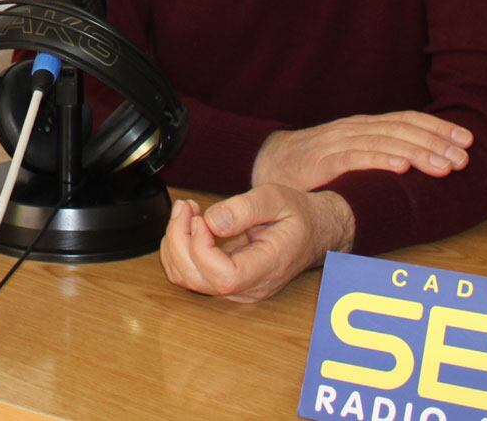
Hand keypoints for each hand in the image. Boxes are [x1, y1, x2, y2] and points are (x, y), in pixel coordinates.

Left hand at [159, 186, 354, 303]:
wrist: (311, 231)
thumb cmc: (297, 215)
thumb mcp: (276, 198)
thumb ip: (245, 209)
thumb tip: (212, 221)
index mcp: (267, 269)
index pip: (224, 277)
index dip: (201, 248)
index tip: (201, 218)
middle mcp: (249, 287)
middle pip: (196, 279)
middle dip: (179, 238)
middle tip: (186, 206)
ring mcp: (235, 288)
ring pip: (186, 278)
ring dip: (175, 241)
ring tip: (187, 211)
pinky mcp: (224, 281)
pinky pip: (188, 273)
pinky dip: (178, 248)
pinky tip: (188, 225)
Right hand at [252, 112, 471, 190]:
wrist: (264, 162)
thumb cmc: (312, 165)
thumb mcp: (351, 155)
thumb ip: (378, 155)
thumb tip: (422, 163)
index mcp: (364, 127)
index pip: (406, 120)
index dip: (438, 127)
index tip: (467, 139)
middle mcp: (354, 129)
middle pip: (402, 129)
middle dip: (437, 142)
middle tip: (465, 157)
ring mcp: (337, 142)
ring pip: (385, 142)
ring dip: (418, 152)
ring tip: (445, 165)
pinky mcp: (322, 160)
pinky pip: (355, 157)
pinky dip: (380, 159)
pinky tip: (401, 165)